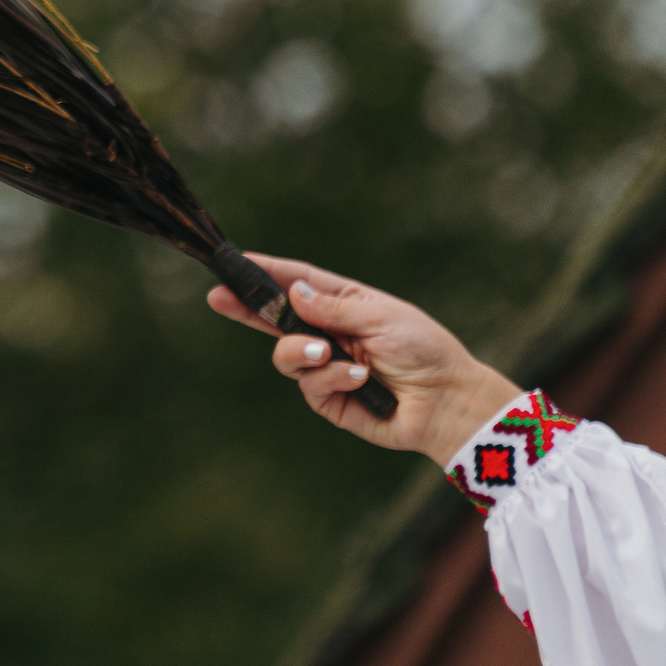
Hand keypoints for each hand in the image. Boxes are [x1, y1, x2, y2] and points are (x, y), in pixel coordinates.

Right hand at [206, 252, 520, 463]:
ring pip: (285, 355)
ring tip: (327, 354)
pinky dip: (332, 379)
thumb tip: (293, 292)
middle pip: (276, 318)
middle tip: (218, 298)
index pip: (298, 282)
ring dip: (300, 352)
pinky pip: (309, 385)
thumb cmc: (424, 351)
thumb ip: (333, 308)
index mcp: (345, 304)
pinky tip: (360, 379)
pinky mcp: (329, 399)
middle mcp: (330, 333)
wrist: (447, 403)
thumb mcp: (381, 317)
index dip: (267, 273)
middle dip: (247, 308)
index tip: (234, 263)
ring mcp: (327, 367)